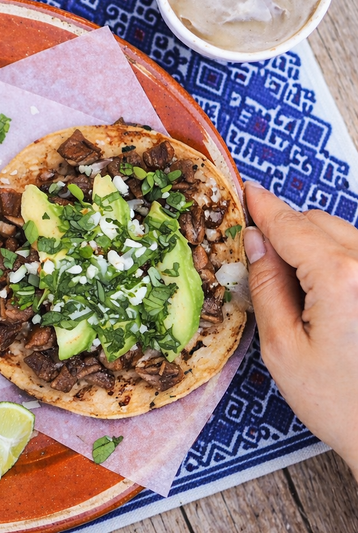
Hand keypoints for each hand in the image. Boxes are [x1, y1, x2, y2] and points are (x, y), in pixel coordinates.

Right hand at [244, 182, 357, 479]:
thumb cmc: (339, 402)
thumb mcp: (282, 347)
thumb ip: (266, 286)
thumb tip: (254, 243)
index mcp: (340, 278)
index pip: (292, 226)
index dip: (264, 207)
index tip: (246, 191)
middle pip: (318, 222)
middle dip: (286, 231)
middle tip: (256, 258)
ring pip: (341, 235)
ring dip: (312, 246)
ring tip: (292, 287)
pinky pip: (357, 256)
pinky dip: (334, 261)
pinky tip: (321, 295)